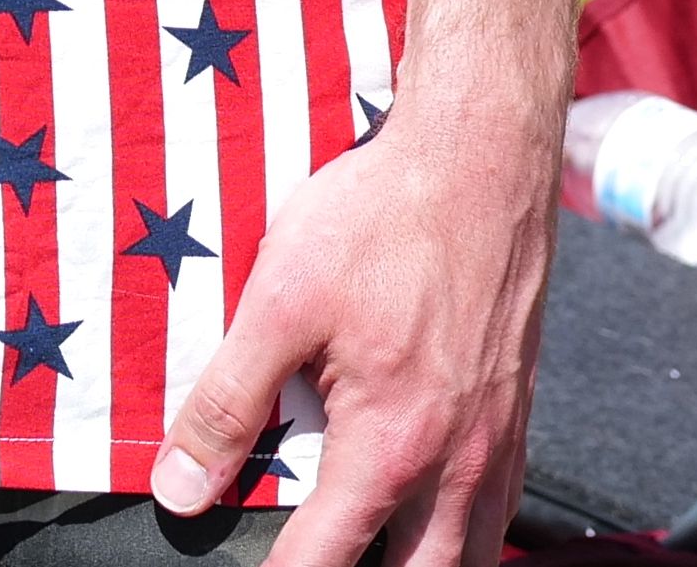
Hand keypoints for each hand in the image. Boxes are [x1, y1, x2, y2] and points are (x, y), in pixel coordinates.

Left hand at [150, 86, 557, 564]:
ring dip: (417, 562)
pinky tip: (423, 511)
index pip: (328, 556)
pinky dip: (460, 529)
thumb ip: (227, 404)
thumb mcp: (277, 306)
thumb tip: (180, 485)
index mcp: (392, 447)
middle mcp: (460, 463)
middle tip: (305, 558)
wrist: (478, 168)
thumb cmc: (382, 223)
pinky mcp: (516, 416)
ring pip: (468, 552)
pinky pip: (496, 508)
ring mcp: (499, 444)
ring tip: (364, 546)